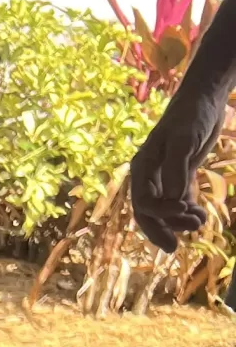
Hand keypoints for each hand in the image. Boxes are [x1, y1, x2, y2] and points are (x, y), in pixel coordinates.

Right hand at [130, 100, 219, 249]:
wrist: (204, 99)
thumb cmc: (192, 115)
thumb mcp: (184, 139)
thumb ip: (176, 169)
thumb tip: (172, 200)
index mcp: (142, 166)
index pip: (143, 199)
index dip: (160, 211)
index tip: (183, 211)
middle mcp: (149, 175)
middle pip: (148, 211)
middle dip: (160, 230)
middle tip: (174, 248)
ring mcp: (164, 177)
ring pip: (164, 210)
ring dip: (178, 222)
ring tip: (199, 226)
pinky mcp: (179, 176)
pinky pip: (178, 202)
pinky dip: (188, 212)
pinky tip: (201, 217)